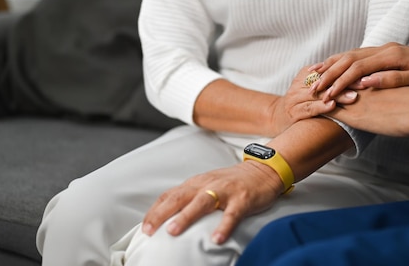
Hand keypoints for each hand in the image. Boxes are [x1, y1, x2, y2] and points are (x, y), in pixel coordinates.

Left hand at [142, 160, 283, 243]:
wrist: (263, 170)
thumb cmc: (233, 182)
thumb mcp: (208, 185)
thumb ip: (191, 197)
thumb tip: (170, 216)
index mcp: (197, 183)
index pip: (170, 195)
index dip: (155, 210)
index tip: (144, 227)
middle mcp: (207, 185)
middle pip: (180, 198)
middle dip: (161, 214)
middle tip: (149, 231)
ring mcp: (225, 191)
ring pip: (202, 202)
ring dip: (186, 216)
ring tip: (173, 232)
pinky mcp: (242, 199)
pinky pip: (232, 213)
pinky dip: (224, 226)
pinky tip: (217, 238)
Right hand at [267, 67, 357, 135]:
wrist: (278, 118)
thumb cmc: (304, 103)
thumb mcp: (314, 86)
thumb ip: (330, 79)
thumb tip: (358, 72)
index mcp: (306, 74)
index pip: (328, 70)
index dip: (346, 71)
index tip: (365, 73)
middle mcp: (299, 84)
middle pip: (325, 81)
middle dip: (345, 82)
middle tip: (363, 84)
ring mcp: (294, 98)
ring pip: (318, 94)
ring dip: (337, 95)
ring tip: (353, 97)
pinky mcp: (293, 113)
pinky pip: (309, 108)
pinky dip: (321, 107)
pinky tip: (332, 106)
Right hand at [308, 43, 408, 101]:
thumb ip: (393, 80)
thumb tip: (367, 82)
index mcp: (392, 55)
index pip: (358, 68)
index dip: (339, 81)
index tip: (326, 94)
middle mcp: (386, 49)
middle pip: (349, 58)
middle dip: (329, 72)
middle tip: (313, 87)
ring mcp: (385, 50)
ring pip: (351, 54)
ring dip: (332, 65)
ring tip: (315, 75)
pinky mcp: (386, 54)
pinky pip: (358, 56)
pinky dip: (343, 62)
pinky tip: (334, 69)